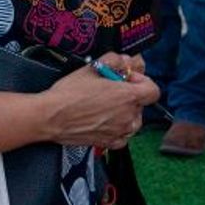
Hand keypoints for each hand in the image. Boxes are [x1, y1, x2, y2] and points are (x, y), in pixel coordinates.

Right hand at [39, 60, 158, 149]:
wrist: (51, 116)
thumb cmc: (69, 94)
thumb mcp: (91, 68)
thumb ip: (113, 60)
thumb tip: (124, 60)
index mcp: (127, 96)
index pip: (153, 90)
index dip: (142, 81)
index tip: (127, 79)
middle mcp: (128, 116)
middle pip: (140, 104)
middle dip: (128, 95)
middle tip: (109, 89)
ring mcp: (120, 132)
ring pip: (133, 121)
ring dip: (124, 112)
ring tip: (105, 106)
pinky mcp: (110, 143)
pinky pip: (122, 136)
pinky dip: (117, 128)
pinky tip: (102, 120)